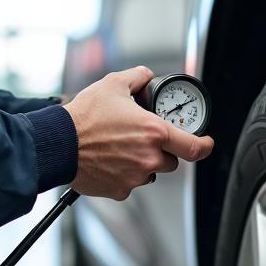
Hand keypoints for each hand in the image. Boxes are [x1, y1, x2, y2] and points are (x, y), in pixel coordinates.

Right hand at [64, 66, 214, 200]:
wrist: (58, 144)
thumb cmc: (84, 117)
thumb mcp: (113, 85)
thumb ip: (137, 77)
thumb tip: (145, 75)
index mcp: (154, 133)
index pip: (195, 147)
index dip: (205, 145)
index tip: (206, 143)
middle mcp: (149, 158)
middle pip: (170, 160)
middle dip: (161, 150)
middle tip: (141, 138)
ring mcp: (135, 177)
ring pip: (150, 172)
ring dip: (142, 163)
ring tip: (120, 148)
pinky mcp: (120, 190)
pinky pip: (130, 183)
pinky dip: (123, 174)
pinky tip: (109, 160)